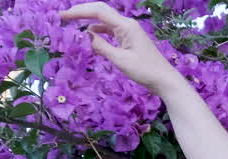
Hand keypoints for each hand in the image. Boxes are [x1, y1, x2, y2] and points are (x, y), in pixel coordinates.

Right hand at [58, 1, 185, 95]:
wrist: (164, 80)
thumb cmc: (145, 71)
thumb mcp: (120, 60)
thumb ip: (101, 46)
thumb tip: (86, 35)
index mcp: (125, 26)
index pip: (98, 12)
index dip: (79, 12)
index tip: (63, 16)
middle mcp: (127, 24)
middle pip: (101, 11)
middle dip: (82, 11)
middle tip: (64, 17)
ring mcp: (129, 31)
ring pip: (105, 20)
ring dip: (89, 19)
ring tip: (73, 23)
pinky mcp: (129, 39)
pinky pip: (111, 30)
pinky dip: (99, 30)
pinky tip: (90, 35)